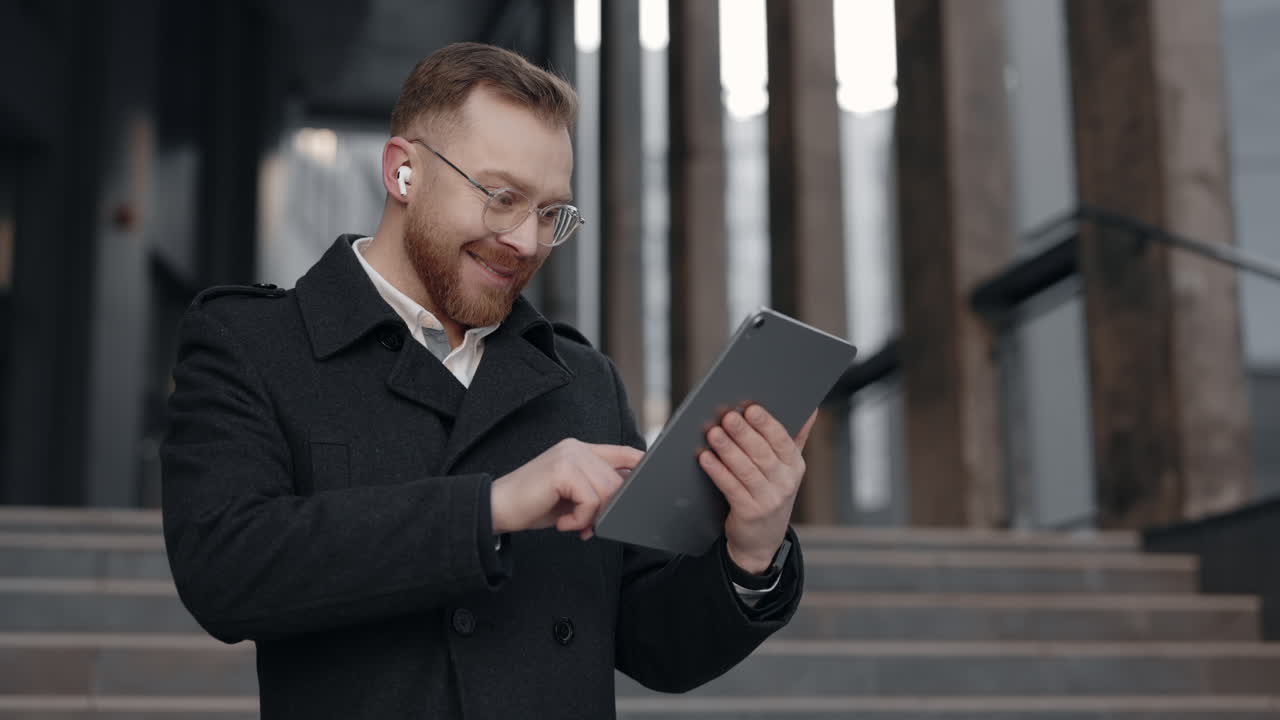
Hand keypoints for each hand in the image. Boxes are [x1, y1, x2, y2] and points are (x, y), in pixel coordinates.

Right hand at [491, 439, 643, 539]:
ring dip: (592, 518)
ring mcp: (570, 456)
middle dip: (607, 510)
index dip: (641, 464)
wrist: (497, 508)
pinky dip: (580, 520)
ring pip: (606, 492)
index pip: (622, 452)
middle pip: (618, 480)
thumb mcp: (570, 497)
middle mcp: (576, 448)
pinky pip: (591, 501)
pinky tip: (563, 524)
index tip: (651, 480)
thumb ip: (594, 492)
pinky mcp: (563, 470)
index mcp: (579, 450)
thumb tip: (623, 499)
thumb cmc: (532, 505)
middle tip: (585, 527)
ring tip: (572, 525)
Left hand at [700, 406, 815, 573]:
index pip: (783, 441)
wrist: (762, 541)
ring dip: (728, 449)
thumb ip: (796, 438)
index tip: (750, 407)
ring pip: (746, 470)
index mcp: (795, 466)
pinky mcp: (749, 513)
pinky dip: (718, 472)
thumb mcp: (788, 470)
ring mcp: (768, 500)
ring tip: (713, 433)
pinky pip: (731, 488)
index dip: (766, 423)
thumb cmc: (771, 494)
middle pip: (762, 454)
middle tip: (727, 416)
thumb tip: (811, 409)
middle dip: (743, 433)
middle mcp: (785, 483)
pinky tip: (705, 458)